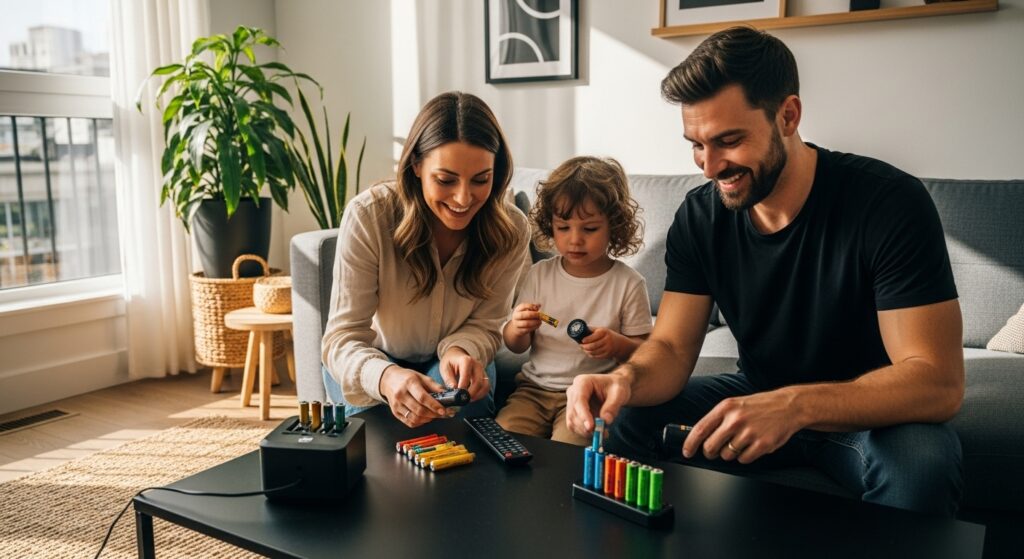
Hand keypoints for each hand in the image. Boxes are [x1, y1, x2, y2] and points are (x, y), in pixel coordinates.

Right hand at [379, 365, 449, 427]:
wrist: (389, 380)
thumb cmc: (407, 378)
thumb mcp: (422, 377)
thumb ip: (435, 386)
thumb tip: (447, 395)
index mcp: (409, 383)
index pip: (422, 397)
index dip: (434, 406)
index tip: (443, 410)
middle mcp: (401, 394)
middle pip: (419, 410)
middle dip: (433, 414)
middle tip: (442, 414)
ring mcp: (397, 405)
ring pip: (414, 418)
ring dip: (428, 419)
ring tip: (434, 415)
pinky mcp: (395, 412)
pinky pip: (409, 422)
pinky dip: (420, 422)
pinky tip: (425, 417)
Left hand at [440, 347, 489, 401]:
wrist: (457, 356)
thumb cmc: (450, 362)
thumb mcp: (445, 368)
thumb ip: (449, 379)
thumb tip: (454, 389)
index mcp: (466, 361)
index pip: (467, 375)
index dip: (463, 387)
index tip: (457, 395)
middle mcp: (477, 365)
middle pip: (478, 382)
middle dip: (471, 393)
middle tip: (463, 400)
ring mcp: (482, 371)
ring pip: (485, 385)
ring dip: (477, 395)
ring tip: (467, 400)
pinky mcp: (484, 376)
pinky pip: (486, 387)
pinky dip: (481, 394)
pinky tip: (472, 397)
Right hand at [508, 303, 541, 337]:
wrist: (515, 327)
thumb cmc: (523, 317)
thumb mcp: (525, 311)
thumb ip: (532, 308)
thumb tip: (539, 305)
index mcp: (517, 309)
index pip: (522, 306)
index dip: (530, 306)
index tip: (537, 308)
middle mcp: (516, 316)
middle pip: (523, 315)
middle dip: (533, 315)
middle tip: (539, 315)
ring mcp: (517, 324)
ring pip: (526, 323)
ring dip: (535, 322)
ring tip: (539, 321)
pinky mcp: (520, 330)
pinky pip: (528, 329)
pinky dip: (534, 327)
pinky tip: (538, 325)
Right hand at [565, 368, 631, 436]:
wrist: (615, 388)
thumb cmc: (617, 386)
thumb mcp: (619, 393)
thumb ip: (613, 406)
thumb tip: (605, 421)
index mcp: (582, 382)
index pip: (578, 400)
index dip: (583, 415)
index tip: (591, 427)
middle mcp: (573, 391)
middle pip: (573, 412)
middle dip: (585, 426)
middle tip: (601, 433)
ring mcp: (572, 403)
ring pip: (572, 421)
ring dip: (585, 431)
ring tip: (603, 432)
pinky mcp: (574, 413)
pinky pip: (575, 426)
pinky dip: (585, 432)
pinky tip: (598, 431)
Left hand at [580, 327, 620, 359]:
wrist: (619, 343)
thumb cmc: (606, 335)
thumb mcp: (601, 329)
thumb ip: (592, 329)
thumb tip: (580, 328)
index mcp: (604, 332)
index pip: (594, 337)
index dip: (586, 340)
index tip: (582, 341)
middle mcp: (607, 340)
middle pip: (593, 346)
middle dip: (585, 347)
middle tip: (581, 346)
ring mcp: (608, 348)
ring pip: (594, 352)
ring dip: (587, 351)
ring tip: (584, 349)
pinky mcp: (607, 355)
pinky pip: (597, 356)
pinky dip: (591, 355)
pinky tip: (589, 352)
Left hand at [683, 388, 801, 463]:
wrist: (788, 406)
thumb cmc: (760, 406)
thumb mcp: (735, 405)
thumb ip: (718, 419)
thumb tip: (701, 436)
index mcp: (726, 408)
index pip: (700, 429)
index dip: (690, 444)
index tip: (687, 452)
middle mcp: (735, 420)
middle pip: (710, 447)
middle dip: (710, 452)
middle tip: (714, 451)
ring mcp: (749, 433)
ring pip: (727, 455)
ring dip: (730, 453)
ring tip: (741, 442)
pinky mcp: (762, 445)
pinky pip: (743, 460)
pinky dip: (745, 456)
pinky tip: (751, 446)